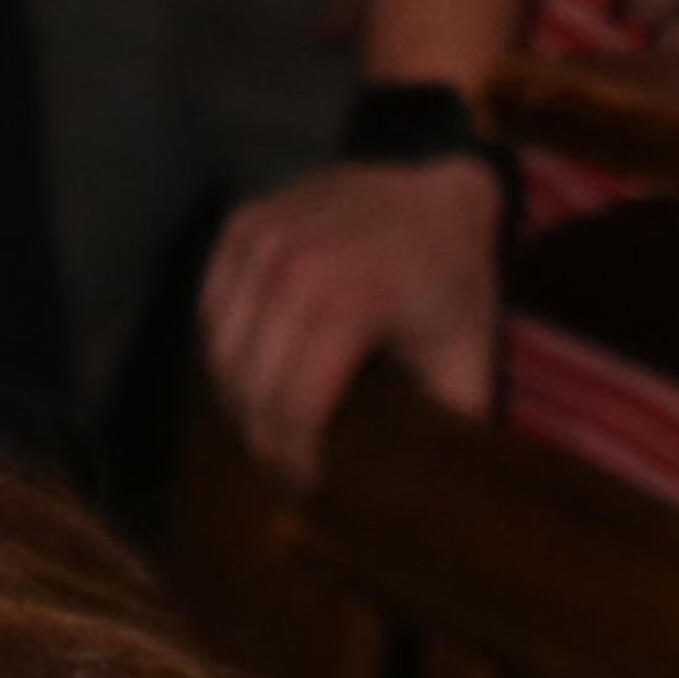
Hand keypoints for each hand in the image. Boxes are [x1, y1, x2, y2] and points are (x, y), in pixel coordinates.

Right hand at [200, 157, 500, 486]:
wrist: (440, 181)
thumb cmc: (453, 274)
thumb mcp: (467, 349)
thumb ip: (451, 422)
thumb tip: (442, 496)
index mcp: (351, 300)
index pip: (293, 405)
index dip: (293, 457)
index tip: (306, 487)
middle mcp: (295, 265)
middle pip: (248, 384)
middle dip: (261, 438)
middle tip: (281, 467)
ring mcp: (263, 239)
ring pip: (219, 351)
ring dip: (236, 399)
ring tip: (265, 425)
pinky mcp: (243, 226)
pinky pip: (211, 309)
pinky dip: (223, 348)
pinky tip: (252, 371)